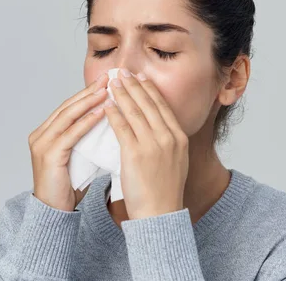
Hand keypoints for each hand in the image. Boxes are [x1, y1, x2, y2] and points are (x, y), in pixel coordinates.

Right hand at [28, 73, 108, 211]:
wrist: (54, 212)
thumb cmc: (68, 187)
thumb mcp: (79, 157)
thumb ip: (87, 140)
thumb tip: (111, 123)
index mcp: (46, 133)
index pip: (69, 107)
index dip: (87, 93)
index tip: (106, 81)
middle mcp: (41, 135)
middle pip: (68, 106)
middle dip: (89, 91)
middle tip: (108, 77)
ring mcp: (42, 144)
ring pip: (68, 116)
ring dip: (89, 101)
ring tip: (107, 90)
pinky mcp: (49, 155)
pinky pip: (71, 133)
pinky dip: (87, 121)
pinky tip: (102, 112)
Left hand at [103, 68, 189, 219]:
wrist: (159, 213)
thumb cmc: (164, 190)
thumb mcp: (176, 160)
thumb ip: (168, 141)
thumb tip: (157, 125)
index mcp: (179, 137)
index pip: (162, 106)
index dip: (149, 89)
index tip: (140, 77)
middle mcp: (168, 137)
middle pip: (148, 103)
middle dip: (134, 85)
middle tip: (122, 72)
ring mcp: (153, 144)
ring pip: (134, 111)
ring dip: (121, 94)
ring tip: (111, 83)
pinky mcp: (135, 154)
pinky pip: (122, 127)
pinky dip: (113, 113)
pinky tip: (106, 105)